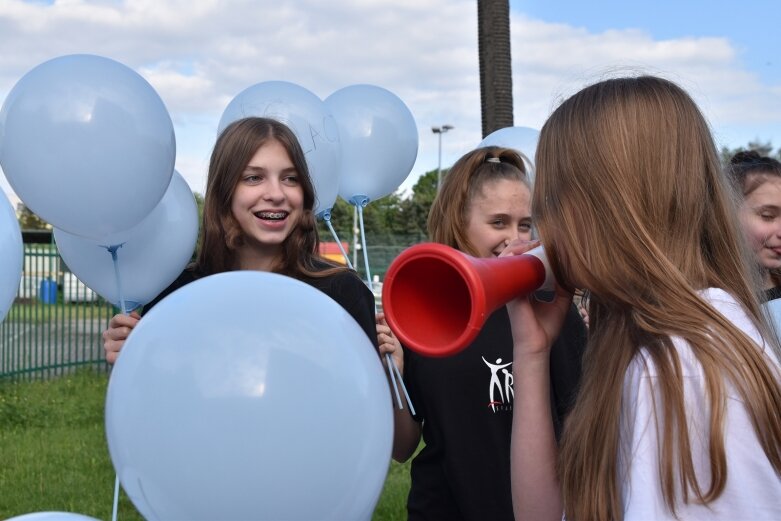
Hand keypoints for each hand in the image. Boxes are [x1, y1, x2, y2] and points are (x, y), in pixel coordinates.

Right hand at [102, 311, 140, 363]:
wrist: (130, 358)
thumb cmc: (134, 339)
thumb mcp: (135, 328)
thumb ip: (134, 320)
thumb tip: (133, 314)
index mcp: (113, 325)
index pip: (118, 319)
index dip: (131, 321)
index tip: (140, 324)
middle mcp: (107, 334)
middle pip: (124, 330)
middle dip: (135, 334)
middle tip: (142, 339)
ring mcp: (107, 346)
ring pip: (124, 342)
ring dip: (134, 345)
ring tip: (139, 347)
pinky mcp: (109, 357)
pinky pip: (121, 353)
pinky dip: (130, 354)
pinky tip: (134, 354)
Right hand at [376, 312, 403, 373]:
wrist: (397, 366)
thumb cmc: (394, 353)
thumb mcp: (392, 337)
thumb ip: (386, 326)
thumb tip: (382, 315)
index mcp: (375, 335)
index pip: (372, 323)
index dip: (375, 317)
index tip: (382, 315)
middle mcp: (371, 340)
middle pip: (376, 328)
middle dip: (385, 330)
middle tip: (390, 336)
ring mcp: (373, 348)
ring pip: (380, 336)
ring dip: (390, 341)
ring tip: (391, 347)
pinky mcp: (375, 355)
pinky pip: (383, 345)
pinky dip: (390, 347)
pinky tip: (391, 351)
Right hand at [500, 241, 571, 359]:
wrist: (537, 345)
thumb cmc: (546, 328)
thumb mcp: (561, 303)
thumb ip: (564, 287)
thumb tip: (571, 271)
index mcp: (525, 287)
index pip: (524, 262)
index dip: (531, 250)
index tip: (546, 245)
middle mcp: (515, 285)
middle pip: (513, 256)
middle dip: (525, 245)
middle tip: (540, 242)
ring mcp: (510, 287)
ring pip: (506, 258)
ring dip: (519, 247)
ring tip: (534, 244)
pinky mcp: (509, 291)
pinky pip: (505, 268)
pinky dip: (512, 256)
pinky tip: (525, 251)